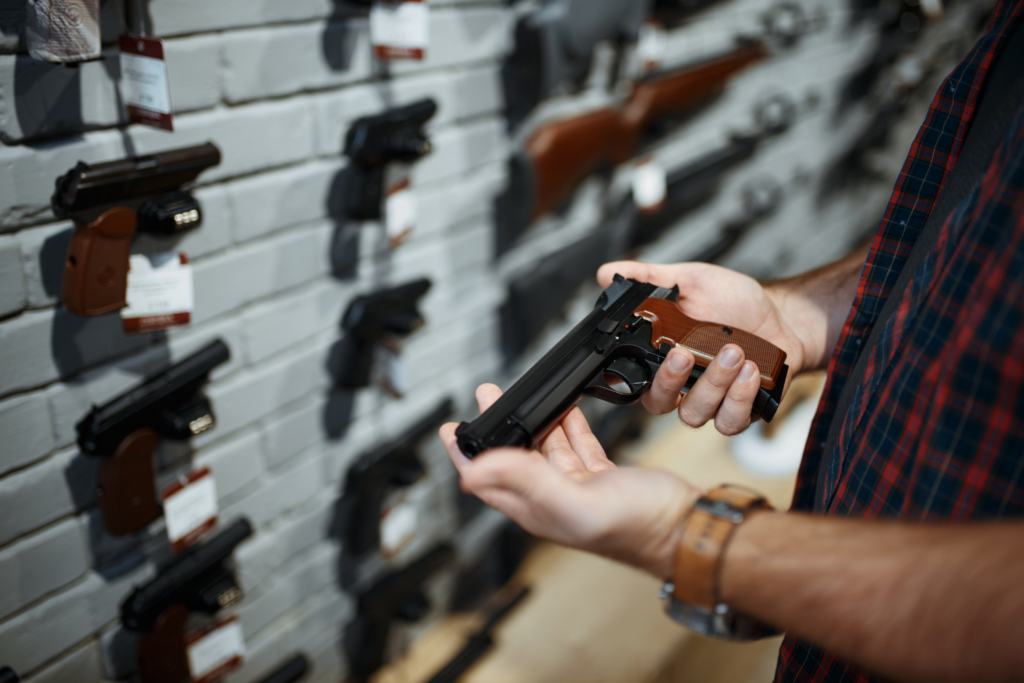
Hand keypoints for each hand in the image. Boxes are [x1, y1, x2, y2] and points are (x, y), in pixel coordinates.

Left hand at [440, 384, 699, 578]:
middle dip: (496, 427)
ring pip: (543, 448)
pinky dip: (567, 424)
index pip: (488, 481)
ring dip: (530, 421)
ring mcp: (577, 487)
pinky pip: (575, 445)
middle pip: (512, 458)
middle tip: (485, 398)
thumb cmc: (639, 527)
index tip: (452, 429)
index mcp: (537, 509)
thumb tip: (476, 470)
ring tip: (514, 395)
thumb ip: (527, 482)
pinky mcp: (601, 476)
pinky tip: (565, 409)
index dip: (466, 455)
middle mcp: (552, 499)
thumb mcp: (576, 501)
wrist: (687, 527)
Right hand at [597, 260, 808, 435]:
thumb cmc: (735, 301)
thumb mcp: (690, 280)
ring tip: (733, 352)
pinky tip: (751, 371)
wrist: (782, 316)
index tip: (651, 349)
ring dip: (713, 383)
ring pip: (694, 413)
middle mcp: (682, 385)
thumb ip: (649, 278)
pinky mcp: (739, 412)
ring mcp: (710, 401)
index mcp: (662, 358)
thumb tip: (608, 273)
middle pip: (658, 403)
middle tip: (686, 354)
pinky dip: (739, 398)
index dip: (634, 374)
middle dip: (671, 380)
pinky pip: (729, 421)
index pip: (635, 378)